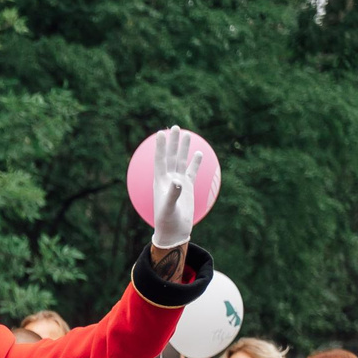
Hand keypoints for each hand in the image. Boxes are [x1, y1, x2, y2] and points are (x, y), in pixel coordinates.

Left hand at [147, 125, 203, 249]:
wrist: (174, 231)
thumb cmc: (167, 221)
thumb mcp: (169, 208)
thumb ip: (173, 194)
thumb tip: (179, 181)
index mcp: (160, 182)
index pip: (160, 160)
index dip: (161, 147)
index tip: (161, 133)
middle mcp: (168, 179)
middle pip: (171, 156)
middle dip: (173, 142)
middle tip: (175, 127)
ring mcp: (178, 183)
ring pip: (181, 161)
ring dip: (183, 148)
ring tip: (186, 134)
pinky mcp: (188, 188)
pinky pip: (192, 171)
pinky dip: (195, 163)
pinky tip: (198, 153)